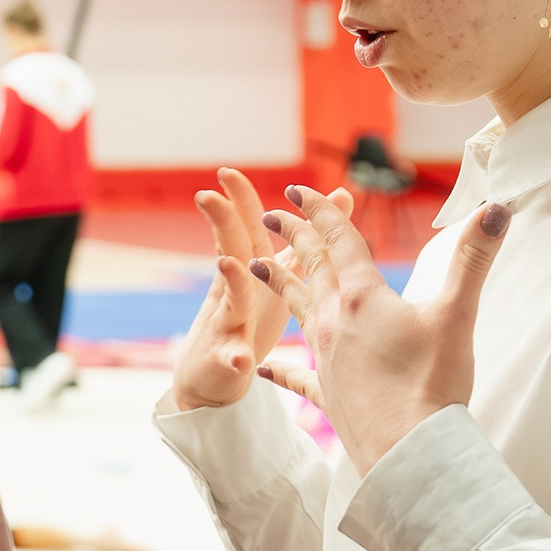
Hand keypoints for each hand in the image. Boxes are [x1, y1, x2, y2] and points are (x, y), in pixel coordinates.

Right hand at [170, 170, 354, 412]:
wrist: (212, 378)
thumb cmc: (250, 321)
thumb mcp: (281, 276)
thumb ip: (306, 238)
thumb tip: (343, 193)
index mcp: (254, 270)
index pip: (248, 229)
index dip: (242, 201)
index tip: (228, 172)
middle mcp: (237, 291)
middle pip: (232, 250)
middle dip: (221, 221)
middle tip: (207, 194)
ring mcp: (229, 324)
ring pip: (231, 300)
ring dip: (230, 282)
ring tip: (228, 265)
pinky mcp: (226, 361)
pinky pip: (232, 358)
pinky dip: (236, 357)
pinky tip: (243, 360)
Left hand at [250, 187, 508, 473]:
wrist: (409, 454)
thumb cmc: (433, 383)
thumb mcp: (457, 315)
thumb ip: (472, 259)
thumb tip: (496, 208)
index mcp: (364, 297)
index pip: (338, 241)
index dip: (321, 211)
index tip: (299, 190)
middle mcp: (336, 323)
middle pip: (311, 268)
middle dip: (294, 236)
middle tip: (272, 213)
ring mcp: (327, 360)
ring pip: (297, 310)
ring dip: (279, 283)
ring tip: (258, 265)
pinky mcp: (328, 396)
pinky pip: (297, 376)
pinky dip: (281, 367)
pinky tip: (264, 366)